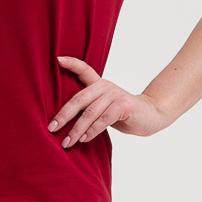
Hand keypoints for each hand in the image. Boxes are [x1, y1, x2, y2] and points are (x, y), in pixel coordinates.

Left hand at [48, 56, 172, 146]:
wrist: (149, 117)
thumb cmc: (122, 114)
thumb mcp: (103, 108)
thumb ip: (87, 108)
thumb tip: (61, 121)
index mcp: (99, 84)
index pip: (84, 70)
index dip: (71, 63)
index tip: (57, 59)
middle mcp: (105, 86)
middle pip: (78, 99)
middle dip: (63, 116)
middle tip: (51, 129)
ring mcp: (114, 95)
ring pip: (89, 113)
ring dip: (76, 130)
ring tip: (67, 142)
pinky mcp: (124, 106)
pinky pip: (103, 119)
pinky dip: (92, 131)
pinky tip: (84, 139)